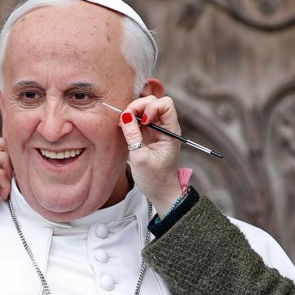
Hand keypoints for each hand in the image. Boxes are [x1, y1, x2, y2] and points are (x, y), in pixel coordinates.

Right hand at [0, 137, 11, 209]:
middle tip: (10, 178)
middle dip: (11, 162)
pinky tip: (3, 194)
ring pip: (5, 158)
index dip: (8, 155)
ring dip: (9, 175)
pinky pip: (1, 174)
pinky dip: (5, 185)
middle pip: (4, 145)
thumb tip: (8, 173)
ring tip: (5, 189)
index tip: (8, 172)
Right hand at [119, 95, 184, 215]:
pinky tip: (124, 127)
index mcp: (171, 131)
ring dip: (133, 111)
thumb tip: (124, 115)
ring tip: (124, 124)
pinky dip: (130, 118)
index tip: (143, 121)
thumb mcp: (140, 158)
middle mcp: (165, 127)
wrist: (160, 192)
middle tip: (127, 119)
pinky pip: (139, 118)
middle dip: (139, 106)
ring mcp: (156, 129)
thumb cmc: (155, 179)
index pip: (166, 104)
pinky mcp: (147, 133)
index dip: (152, 107)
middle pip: (154, 101)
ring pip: (145, 107)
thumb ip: (132, 135)